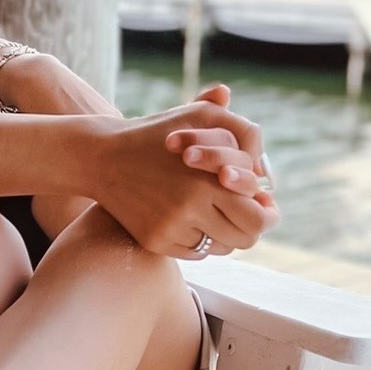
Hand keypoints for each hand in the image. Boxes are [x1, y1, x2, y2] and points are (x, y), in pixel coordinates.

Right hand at [88, 102, 277, 257]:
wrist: (102, 157)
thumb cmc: (157, 133)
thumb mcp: (199, 117)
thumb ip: (240, 132)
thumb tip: (263, 167)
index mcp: (209, 180)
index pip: (258, 218)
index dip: (267, 213)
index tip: (264, 205)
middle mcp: (191, 209)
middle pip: (244, 239)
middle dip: (252, 226)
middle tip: (248, 213)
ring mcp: (171, 229)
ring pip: (221, 248)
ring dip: (226, 233)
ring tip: (219, 213)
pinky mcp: (155, 241)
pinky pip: (195, 252)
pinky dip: (200, 240)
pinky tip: (193, 220)